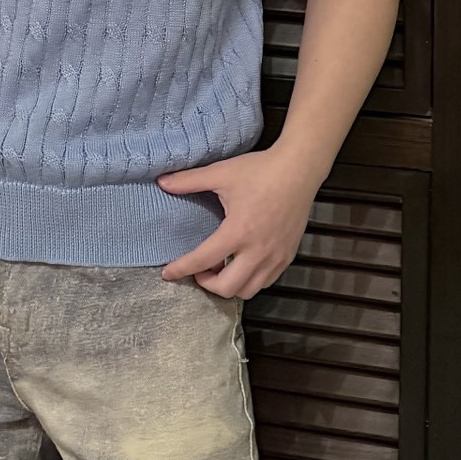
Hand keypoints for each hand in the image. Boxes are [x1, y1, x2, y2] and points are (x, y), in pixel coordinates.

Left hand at [154, 146, 320, 298]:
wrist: (299, 169)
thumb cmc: (260, 170)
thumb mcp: (221, 173)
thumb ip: (189, 181)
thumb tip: (161, 181)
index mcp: (238, 232)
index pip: (203, 260)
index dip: (181, 269)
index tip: (167, 273)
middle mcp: (257, 251)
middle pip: (227, 287)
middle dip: (206, 284)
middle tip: (199, 269)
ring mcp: (275, 257)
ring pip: (248, 290)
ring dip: (229, 285)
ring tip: (220, 267)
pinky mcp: (287, 256)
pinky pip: (265, 282)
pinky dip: (249, 280)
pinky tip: (242, 263)